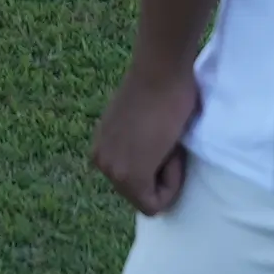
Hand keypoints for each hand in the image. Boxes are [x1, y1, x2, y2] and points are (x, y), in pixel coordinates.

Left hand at [92, 61, 199, 212]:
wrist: (162, 69)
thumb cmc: (162, 87)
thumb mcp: (141, 125)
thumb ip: (138, 146)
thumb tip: (154, 158)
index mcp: (101, 149)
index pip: (135, 182)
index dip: (159, 167)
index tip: (163, 136)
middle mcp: (100, 162)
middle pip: (142, 193)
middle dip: (162, 174)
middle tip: (167, 139)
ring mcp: (112, 171)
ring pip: (151, 200)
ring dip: (168, 176)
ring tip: (167, 141)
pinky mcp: (130, 177)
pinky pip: (156, 204)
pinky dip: (172, 184)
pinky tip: (171, 151)